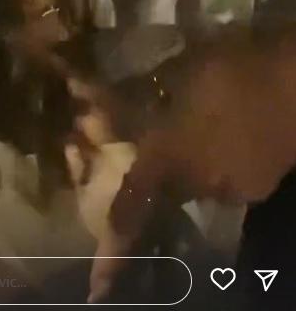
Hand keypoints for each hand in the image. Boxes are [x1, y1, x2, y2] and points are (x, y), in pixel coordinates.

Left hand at [88, 28, 295, 302]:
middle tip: (166, 139)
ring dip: (195, 159)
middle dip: (162, 169)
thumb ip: (140, 91)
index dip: (111, 247)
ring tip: (206, 122)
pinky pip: (229, 175)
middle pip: (167, 188)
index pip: (131, 204)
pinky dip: (222, 157)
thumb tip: (98, 96)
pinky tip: (232, 127)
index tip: (97, 288)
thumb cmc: (231, 70)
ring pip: (200, 180)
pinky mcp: (261, 185)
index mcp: (168, 158)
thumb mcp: (177, 69)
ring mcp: (233, 190)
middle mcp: (197, 185)